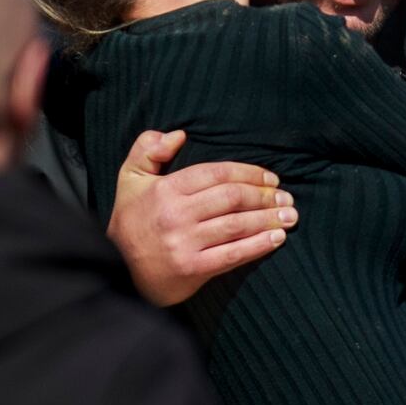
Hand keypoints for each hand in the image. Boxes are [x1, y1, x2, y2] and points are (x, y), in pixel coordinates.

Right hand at [108, 129, 297, 306]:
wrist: (115, 270)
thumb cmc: (129, 221)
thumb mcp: (130, 179)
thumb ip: (148, 149)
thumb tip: (178, 134)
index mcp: (165, 189)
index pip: (216, 173)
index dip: (249, 173)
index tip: (271, 178)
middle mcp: (176, 214)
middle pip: (231, 198)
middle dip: (264, 196)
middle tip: (286, 197)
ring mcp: (184, 243)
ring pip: (236, 225)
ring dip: (268, 219)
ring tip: (290, 216)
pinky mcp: (191, 269)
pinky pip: (232, 254)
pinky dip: (258, 246)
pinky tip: (277, 239)